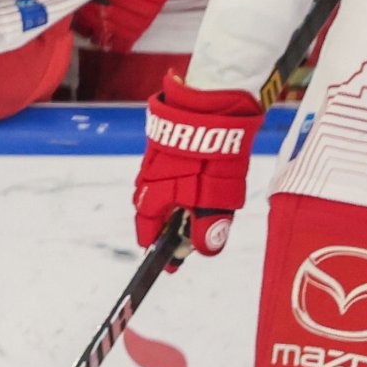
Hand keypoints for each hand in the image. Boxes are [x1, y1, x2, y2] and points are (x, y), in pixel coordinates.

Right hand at [132, 76, 260, 254]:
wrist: (212, 103)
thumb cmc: (213, 152)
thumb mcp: (217, 195)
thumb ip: (208, 224)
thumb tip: (204, 250)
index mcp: (155, 195)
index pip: (148, 230)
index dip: (159, 248)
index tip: (169, 263)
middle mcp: (148, 178)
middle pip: (153, 210)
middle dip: (168, 227)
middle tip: (187, 236)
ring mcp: (155, 157)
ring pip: (160, 189)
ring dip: (174, 202)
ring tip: (195, 208)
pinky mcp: (165, 140)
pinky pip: (167, 170)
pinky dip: (178, 182)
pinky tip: (195, 179)